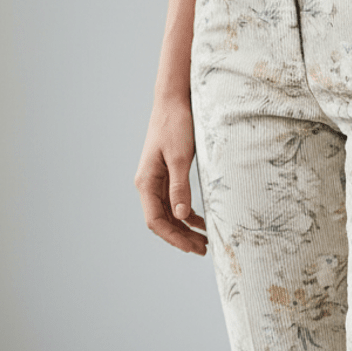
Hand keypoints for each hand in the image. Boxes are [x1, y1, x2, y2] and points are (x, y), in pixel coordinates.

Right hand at [134, 94, 207, 254]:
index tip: (192, 248)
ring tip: (204, 241)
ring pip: (169, 213)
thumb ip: (180, 187)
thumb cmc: (176, 125)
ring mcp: (157, 180)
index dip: (173, 237)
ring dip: (185, 228)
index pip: (156, 220)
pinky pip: (174, 201)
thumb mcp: (181, 158)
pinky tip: (201, 221)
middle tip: (204, 249)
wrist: (174, 101)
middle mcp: (148, 184)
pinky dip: (187, 214)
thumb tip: (182, 216)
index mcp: (147, 182)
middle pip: (162, 220)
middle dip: (181, 237)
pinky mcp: (168, 174)